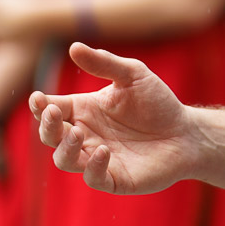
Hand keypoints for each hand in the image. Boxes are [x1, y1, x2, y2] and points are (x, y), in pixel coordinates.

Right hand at [29, 42, 197, 194]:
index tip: (38, 98)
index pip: (51, 109)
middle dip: (46, 126)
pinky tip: (103, 151)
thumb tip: (73, 46)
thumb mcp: (133, 75)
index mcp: (83, 110)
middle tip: (52, 113)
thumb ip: (105, 63)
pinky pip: (93, 178)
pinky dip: (93, 166)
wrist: (186, 132)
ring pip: (64, 160)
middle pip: (50, 136)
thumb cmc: (157, 102)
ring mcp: (97, 159)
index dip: (40, 106)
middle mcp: (85, 135)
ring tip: (76, 133)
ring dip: (65, 148)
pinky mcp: (114, 179)